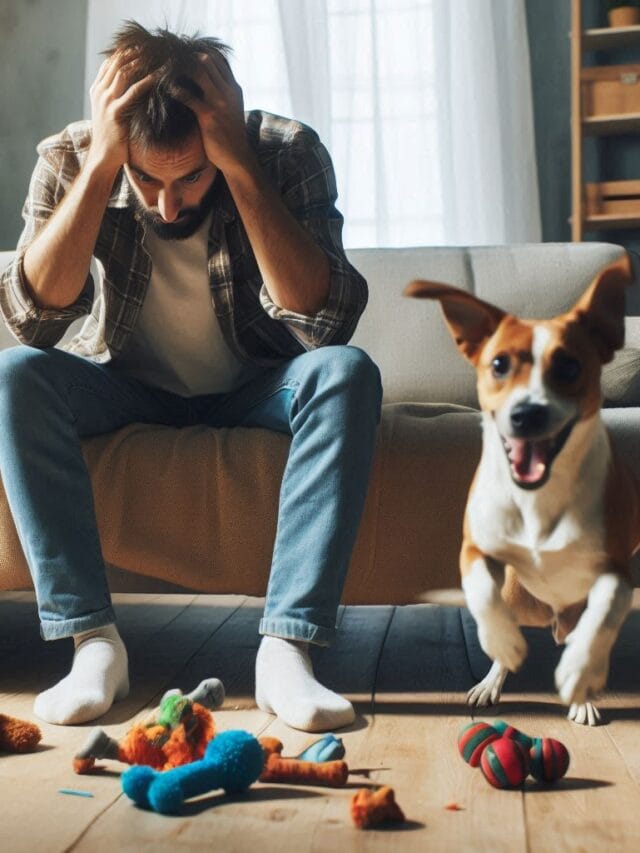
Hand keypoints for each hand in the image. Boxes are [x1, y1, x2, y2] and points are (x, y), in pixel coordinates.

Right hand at [87, 50, 154, 173]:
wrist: (103, 158)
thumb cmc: (112, 139)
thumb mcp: (112, 114)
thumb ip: (118, 99)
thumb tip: (133, 89)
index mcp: (97, 90)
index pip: (110, 62)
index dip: (126, 52)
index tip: (143, 46)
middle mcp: (100, 92)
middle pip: (117, 62)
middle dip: (135, 52)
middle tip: (154, 46)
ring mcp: (106, 101)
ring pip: (124, 72)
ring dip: (142, 61)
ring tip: (158, 55)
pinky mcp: (116, 112)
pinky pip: (134, 91)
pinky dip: (148, 80)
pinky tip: (159, 75)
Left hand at [175, 54, 250, 173]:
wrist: (238, 158)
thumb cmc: (231, 135)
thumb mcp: (232, 109)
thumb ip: (223, 94)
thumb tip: (207, 83)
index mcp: (234, 87)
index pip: (217, 58)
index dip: (198, 53)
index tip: (182, 57)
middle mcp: (228, 90)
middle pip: (206, 59)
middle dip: (186, 58)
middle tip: (169, 61)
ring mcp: (219, 102)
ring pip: (198, 71)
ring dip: (180, 70)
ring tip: (165, 72)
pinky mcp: (209, 115)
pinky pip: (188, 96)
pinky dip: (175, 90)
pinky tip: (166, 91)